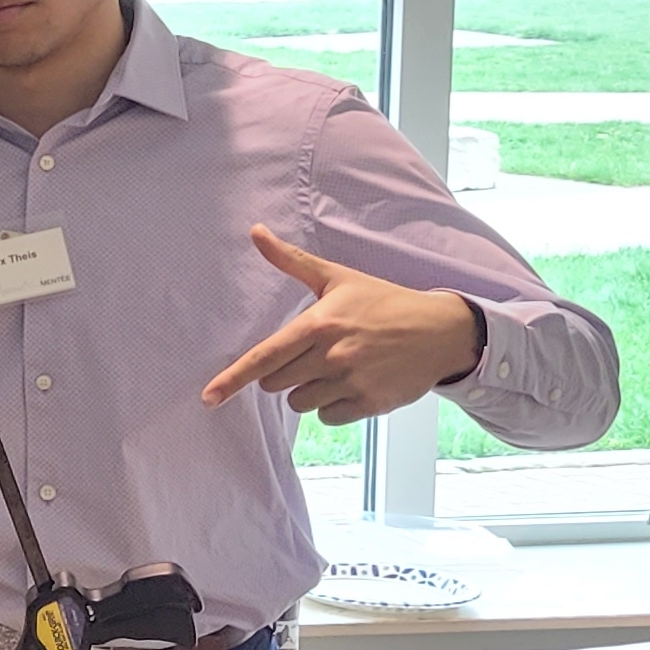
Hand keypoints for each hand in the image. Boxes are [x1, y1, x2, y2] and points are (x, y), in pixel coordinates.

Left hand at [199, 226, 485, 426]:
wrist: (441, 331)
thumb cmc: (383, 302)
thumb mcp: (338, 277)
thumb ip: (291, 261)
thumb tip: (255, 231)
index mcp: (318, 325)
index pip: (264, 357)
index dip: (233, 379)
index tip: (208, 398)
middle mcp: (331, 355)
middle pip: (276, 383)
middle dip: (286, 372)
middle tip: (315, 354)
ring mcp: (351, 381)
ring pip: (299, 403)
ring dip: (309, 390)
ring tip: (338, 367)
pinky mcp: (369, 404)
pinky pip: (327, 418)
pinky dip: (333, 407)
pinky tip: (353, 384)